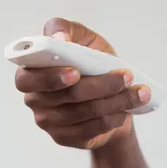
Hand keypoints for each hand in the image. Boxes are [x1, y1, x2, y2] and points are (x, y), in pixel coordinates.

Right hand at [15, 18, 150, 149]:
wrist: (106, 96)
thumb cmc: (89, 63)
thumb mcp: (81, 39)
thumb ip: (64, 29)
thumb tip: (58, 37)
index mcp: (30, 73)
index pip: (27, 79)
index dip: (51, 77)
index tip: (76, 73)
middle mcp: (34, 100)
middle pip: (68, 95)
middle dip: (102, 85)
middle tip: (127, 77)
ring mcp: (47, 122)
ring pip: (84, 112)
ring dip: (116, 101)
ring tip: (139, 93)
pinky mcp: (63, 138)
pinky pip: (90, 130)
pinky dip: (112, 119)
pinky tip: (124, 111)